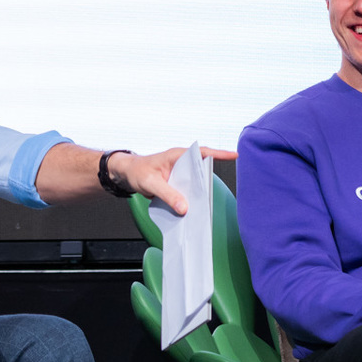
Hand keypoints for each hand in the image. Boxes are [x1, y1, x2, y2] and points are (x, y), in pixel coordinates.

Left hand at [111, 145, 237, 215]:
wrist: (127, 175)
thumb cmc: (137, 172)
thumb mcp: (150, 183)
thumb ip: (167, 194)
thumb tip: (184, 208)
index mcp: (177, 155)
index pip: (201, 152)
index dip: (219, 153)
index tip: (234, 155)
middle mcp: (181, 163)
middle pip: (201, 170)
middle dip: (209, 180)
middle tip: (213, 193)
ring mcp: (180, 173)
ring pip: (195, 182)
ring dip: (199, 192)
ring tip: (204, 206)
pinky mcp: (177, 184)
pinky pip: (187, 191)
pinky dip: (191, 199)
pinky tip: (192, 209)